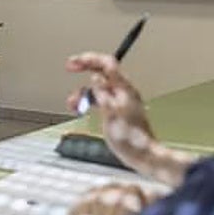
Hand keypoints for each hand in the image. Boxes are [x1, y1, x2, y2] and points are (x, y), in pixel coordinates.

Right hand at [65, 52, 195, 186]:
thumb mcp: (111, 114)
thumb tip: (95, 77)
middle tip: (70, 69)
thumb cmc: (130, 139)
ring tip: (73, 103)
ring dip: (84, 91)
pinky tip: (83, 109)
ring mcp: (121, 102)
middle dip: (85, 71)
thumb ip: (102, 94)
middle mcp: (123, 93)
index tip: (73, 64)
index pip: (107, 64)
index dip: (89, 60)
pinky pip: (101, 99)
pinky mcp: (117, 111)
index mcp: (124, 90)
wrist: (143, 155)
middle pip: (102, 72)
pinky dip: (89, 101)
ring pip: (99, 87)